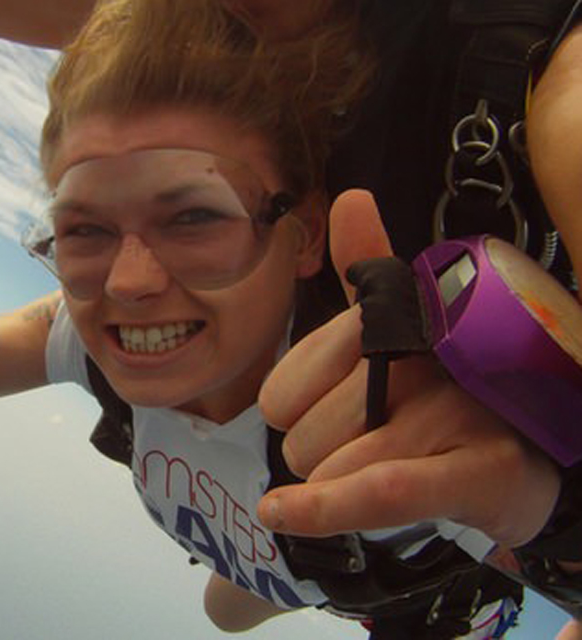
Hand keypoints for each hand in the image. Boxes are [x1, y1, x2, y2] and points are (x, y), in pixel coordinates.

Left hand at [257, 189, 560, 548]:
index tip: (316, 408)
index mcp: (399, 318)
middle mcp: (427, 357)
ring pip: (336, 465)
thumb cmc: (446, 388)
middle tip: (370, 442)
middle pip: (306, 433)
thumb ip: (369, 271)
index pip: (286, 384)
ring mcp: (457, 413)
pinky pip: (378, 490)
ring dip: (342, 487)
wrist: (526, 455)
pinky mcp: (478, 471)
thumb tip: (353, 199)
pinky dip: (324, 509)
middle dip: (321, 454)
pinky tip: (279, 513)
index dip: (289, 408)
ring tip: (393, 466)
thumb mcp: (402, 327)